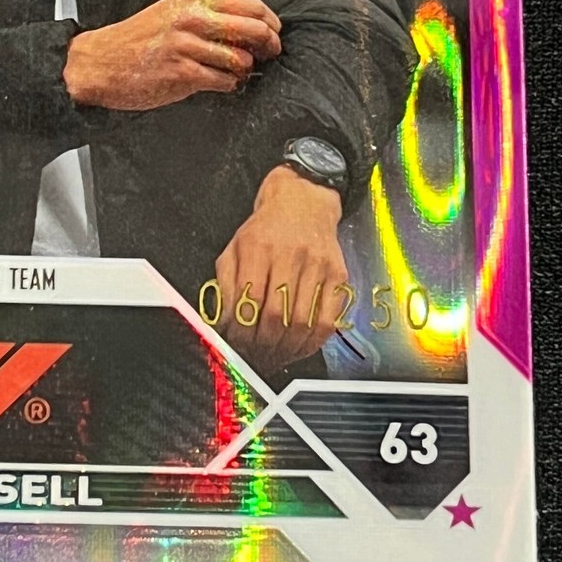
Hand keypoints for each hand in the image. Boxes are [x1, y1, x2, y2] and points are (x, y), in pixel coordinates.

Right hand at [63, 0, 281, 111]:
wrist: (100, 62)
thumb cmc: (135, 40)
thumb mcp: (171, 11)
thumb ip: (207, 14)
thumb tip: (248, 25)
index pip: (251, 4)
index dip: (271, 21)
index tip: (274, 32)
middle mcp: (192, 18)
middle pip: (254, 29)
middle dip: (269, 45)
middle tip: (269, 53)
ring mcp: (188, 46)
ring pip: (241, 59)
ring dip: (244, 69)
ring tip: (233, 71)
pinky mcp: (184, 73)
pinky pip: (225, 81)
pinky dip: (227, 84)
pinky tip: (217, 81)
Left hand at [213, 165, 347, 375]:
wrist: (303, 202)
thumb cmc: (264, 230)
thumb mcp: (234, 248)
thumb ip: (225, 286)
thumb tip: (223, 325)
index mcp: (258, 247)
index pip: (249, 301)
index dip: (242, 332)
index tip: (236, 346)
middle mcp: (290, 255)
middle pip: (277, 316)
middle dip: (263, 346)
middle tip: (256, 358)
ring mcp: (318, 266)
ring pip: (303, 323)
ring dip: (286, 350)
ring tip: (274, 358)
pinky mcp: (339, 276)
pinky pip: (328, 321)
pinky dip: (312, 343)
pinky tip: (299, 349)